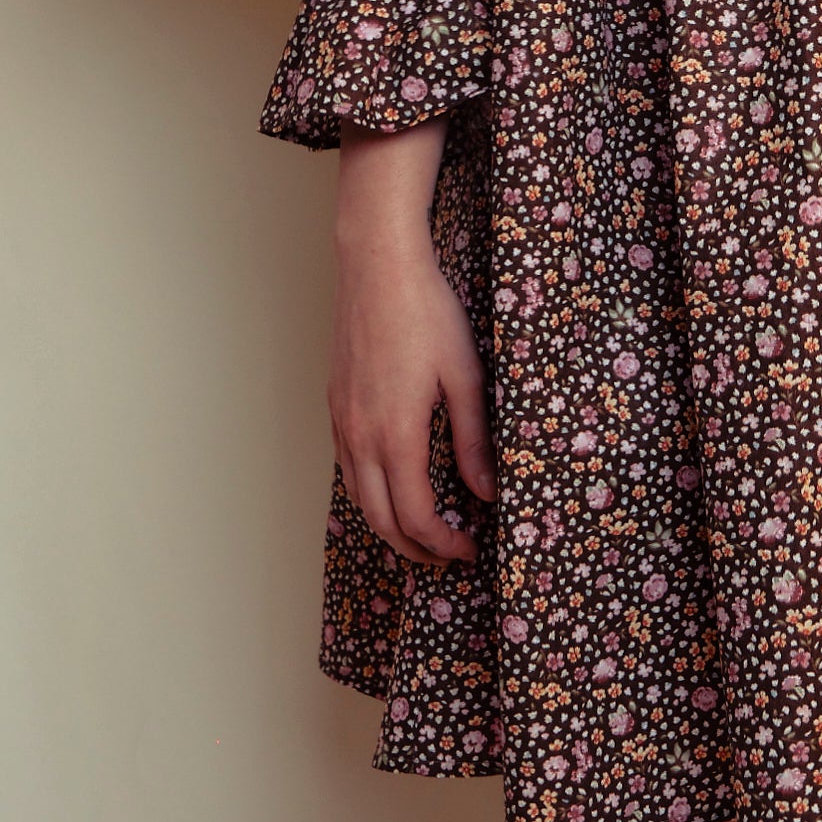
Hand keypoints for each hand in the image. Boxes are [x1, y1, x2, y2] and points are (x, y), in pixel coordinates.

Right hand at [328, 233, 497, 567]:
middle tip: (447, 555)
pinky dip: (369, 491)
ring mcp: (342, 420)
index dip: (443, 543)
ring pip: (358, 496)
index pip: (416, 516)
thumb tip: (486, 492)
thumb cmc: (426, 313)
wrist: (378, 266)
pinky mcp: (336, 402)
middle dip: (413, 548)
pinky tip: (392, 483)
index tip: (470, 547)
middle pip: (380, 520)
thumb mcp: (465, 376)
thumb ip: (474, 439)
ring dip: (388, 524)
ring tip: (422, 530)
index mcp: (396, 435)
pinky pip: (347, 466)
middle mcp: (361, 435)